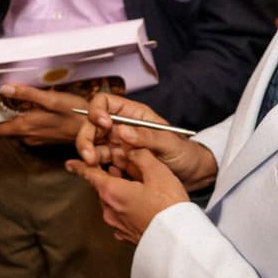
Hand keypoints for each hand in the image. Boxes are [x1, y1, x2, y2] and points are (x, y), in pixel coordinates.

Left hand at [0, 84, 87, 146]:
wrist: (94, 131)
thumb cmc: (75, 113)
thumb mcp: (51, 100)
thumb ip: (27, 94)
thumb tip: (5, 88)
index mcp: (26, 126)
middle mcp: (28, 136)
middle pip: (4, 131)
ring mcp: (37, 140)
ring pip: (15, 133)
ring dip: (10, 123)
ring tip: (7, 109)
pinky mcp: (45, 140)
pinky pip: (26, 134)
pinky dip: (22, 125)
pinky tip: (28, 115)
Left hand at [66, 148, 189, 243]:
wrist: (179, 241)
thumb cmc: (169, 206)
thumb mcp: (158, 172)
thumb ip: (140, 155)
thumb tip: (129, 148)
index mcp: (112, 191)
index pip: (90, 174)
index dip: (80, 166)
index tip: (70, 163)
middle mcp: (109, 209)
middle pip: (103, 187)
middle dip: (110, 175)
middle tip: (125, 165)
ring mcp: (117, 224)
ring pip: (112, 201)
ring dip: (119, 190)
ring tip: (138, 183)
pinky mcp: (127, 235)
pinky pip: (121, 215)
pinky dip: (126, 206)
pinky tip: (142, 203)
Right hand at [74, 91, 217, 191]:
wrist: (191, 175)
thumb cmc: (184, 153)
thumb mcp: (169, 143)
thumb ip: (147, 137)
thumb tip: (122, 130)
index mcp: (133, 114)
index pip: (105, 102)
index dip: (98, 110)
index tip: (104, 124)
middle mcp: (121, 126)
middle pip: (92, 124)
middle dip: (86, 136)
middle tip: (90, 154)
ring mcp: (118, 144)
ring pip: (93, 143)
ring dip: (87, 152)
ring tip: (91, 164)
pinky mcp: (118, 162)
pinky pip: (100, 161)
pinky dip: (95, 166)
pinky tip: (98, 173)